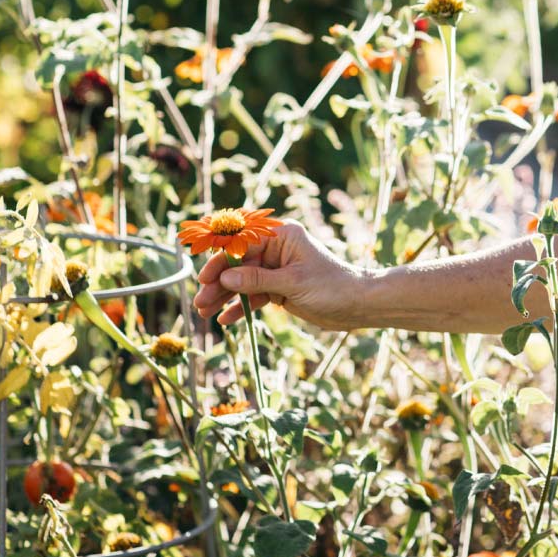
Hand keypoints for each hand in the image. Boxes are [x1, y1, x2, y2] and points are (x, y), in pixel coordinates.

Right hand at [191, 221, 371, 331]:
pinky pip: (253, 296)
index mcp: (282, 236)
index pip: (243, 243)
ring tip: (204, 313)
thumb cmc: (332, 286)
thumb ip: (257, 280)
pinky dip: (240, 307)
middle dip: (218, 283)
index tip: (204, 278)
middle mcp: (277, 249)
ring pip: (242, 282)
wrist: (357, 305)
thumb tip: (224, 279)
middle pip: (238, 264)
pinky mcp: (279, 288)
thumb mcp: (293, 283)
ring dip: (224, 297)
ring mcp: (277, 269)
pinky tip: (225, 320)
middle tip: (200, 302)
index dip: (221, 260)